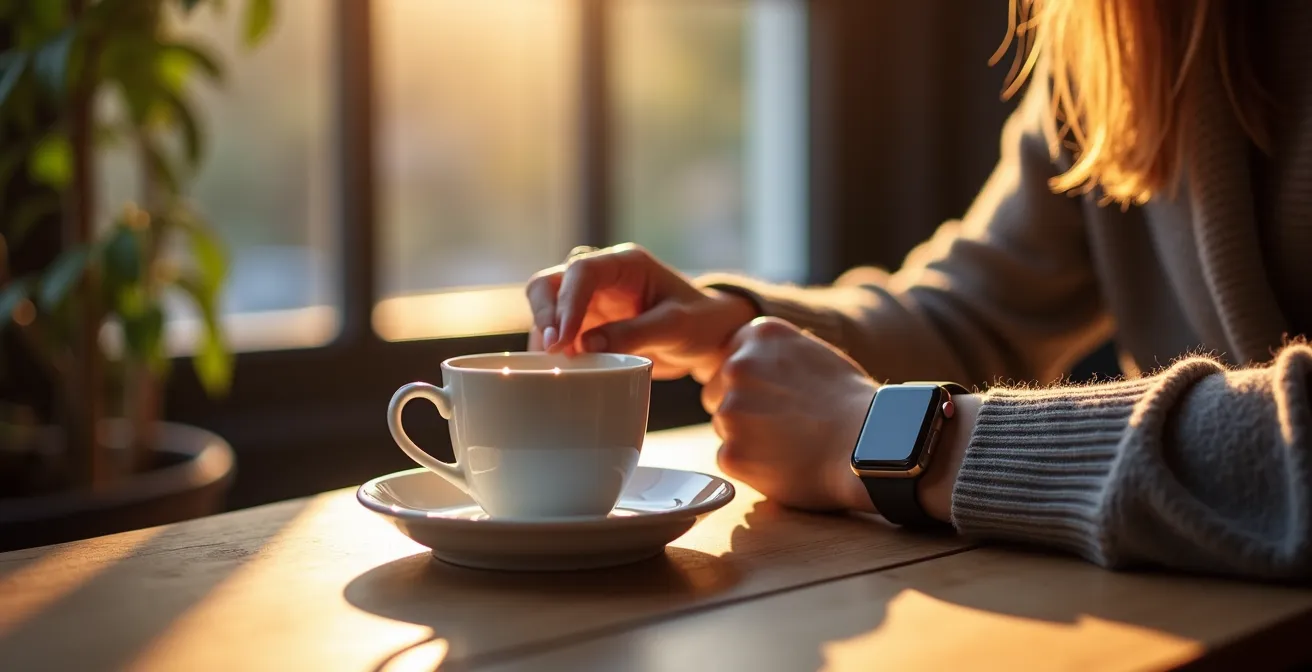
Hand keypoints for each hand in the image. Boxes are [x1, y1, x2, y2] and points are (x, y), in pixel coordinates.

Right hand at [525, 243, 756, 380]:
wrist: (711, 338)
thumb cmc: (702, 322)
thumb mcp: (677, 326)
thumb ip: (635, 333)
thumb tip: (587, 346)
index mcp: (625, 264)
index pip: (582, 272)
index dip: (567, 303)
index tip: (563, 340)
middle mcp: (602, 277)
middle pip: (551, 283)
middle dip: (545, 315)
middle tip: (553, 351)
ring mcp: (592, 301)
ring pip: (548, 307)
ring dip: (545, 334)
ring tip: (554, 365)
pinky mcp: (588, 325)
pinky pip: (559, 333)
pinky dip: (554, 349)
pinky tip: (559, 370)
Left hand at [702, 317, 876, 511]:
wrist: (871, 447)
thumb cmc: (850, 404)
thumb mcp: (811, 353)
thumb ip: (770, 355)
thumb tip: (741, 364)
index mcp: (757, 334)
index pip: (729, 360)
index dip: (754, 383)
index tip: (781, 397)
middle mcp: (737, 366)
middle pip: (717, 393)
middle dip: (743, 409)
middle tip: (785, 423)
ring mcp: (731, 410)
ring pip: (724, 427)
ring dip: (747, 437)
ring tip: (791, 442)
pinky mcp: (730, 452)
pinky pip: (729, 458)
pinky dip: (751, 466)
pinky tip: (785, 462)